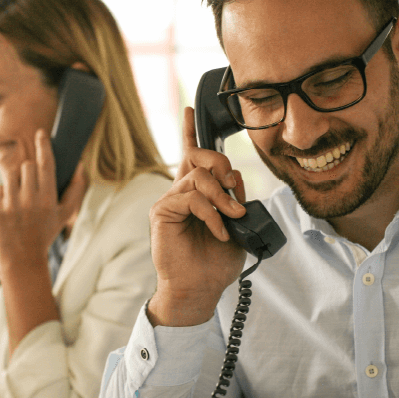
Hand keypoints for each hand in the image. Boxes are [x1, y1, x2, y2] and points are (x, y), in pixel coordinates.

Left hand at [0, 129, 88, 265]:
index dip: (43, 146)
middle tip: (32, 187)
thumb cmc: (46, 233)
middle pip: (27, 166)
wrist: (23, 258)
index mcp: (48, 199)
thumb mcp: (66, 214)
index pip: (45, 164)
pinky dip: (4, 195)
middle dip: (30, 171)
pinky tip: (11, 209)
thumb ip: (76, 189)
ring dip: (17, 182)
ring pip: (12, 175)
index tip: (40, 133)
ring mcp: (11, 205)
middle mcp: (29, 200)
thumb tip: (80, 165)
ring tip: (21, 199)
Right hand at [147, 107, 247, 326]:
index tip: (191, 109)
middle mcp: (181, 192)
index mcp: (197, 192)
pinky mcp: (162, 212)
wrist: (199, 288)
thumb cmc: (215, 262)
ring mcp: (169, 201)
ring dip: (223, 197)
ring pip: (199, 177)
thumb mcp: (236, 226)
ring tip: (232, 217)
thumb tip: (236, 180)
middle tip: (235, 188)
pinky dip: (211, 213)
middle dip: (221, 163)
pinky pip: (191, 198)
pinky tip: (218, 230)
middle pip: (198, 155)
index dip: (190, 131)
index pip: (192, 154)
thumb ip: (236, 200)